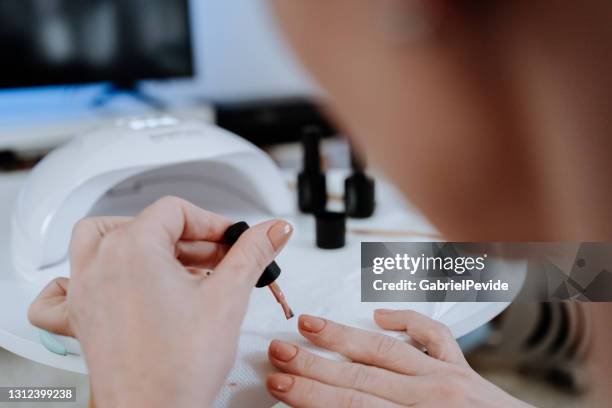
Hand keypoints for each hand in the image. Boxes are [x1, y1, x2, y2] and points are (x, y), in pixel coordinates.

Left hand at [28, 196, 291, 407]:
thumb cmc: (180, 368)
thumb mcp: (228, 296)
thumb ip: (253, 253)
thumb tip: (273, 230)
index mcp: (132, 248)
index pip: (176, 211)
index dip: (212, 223)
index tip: (232, 241)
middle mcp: (100, 264)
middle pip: (144, 224)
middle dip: (187, 238)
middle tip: (217, 258)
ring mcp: (84, 291)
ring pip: (96, 240)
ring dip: (133, 240)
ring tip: (167, 258)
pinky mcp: (80, 318)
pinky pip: (58, 291)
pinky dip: (75, 280)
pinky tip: (102, 283)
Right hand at [266, 310, 531, 406]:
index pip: (350, 404)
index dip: (309, 394)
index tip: (280, 384)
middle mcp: (432, 395)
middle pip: (359, 374)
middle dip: (313, 364)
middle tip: (279, 352)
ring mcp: (448, 376)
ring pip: (385, 348)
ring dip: (343, 336)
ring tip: (310, 325)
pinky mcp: (462, 368)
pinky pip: (433, 336)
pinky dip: (407, 321)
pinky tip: (381, 315)